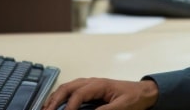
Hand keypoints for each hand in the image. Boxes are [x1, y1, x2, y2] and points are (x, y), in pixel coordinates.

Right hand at [43, 78, 158, 109]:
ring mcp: (90, 84)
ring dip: (55, 98)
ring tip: (46, 109)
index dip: (70, 107)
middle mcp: (92, 82)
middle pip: (68, 88)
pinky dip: (61, 97)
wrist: (143, 92)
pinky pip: (71, 91)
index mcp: (99, 84)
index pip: (78, 94)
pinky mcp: (90, 90)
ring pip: (67, 88)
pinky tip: (56, 105)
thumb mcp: (122, 106)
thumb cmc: (134, 97)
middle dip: (55, 100)